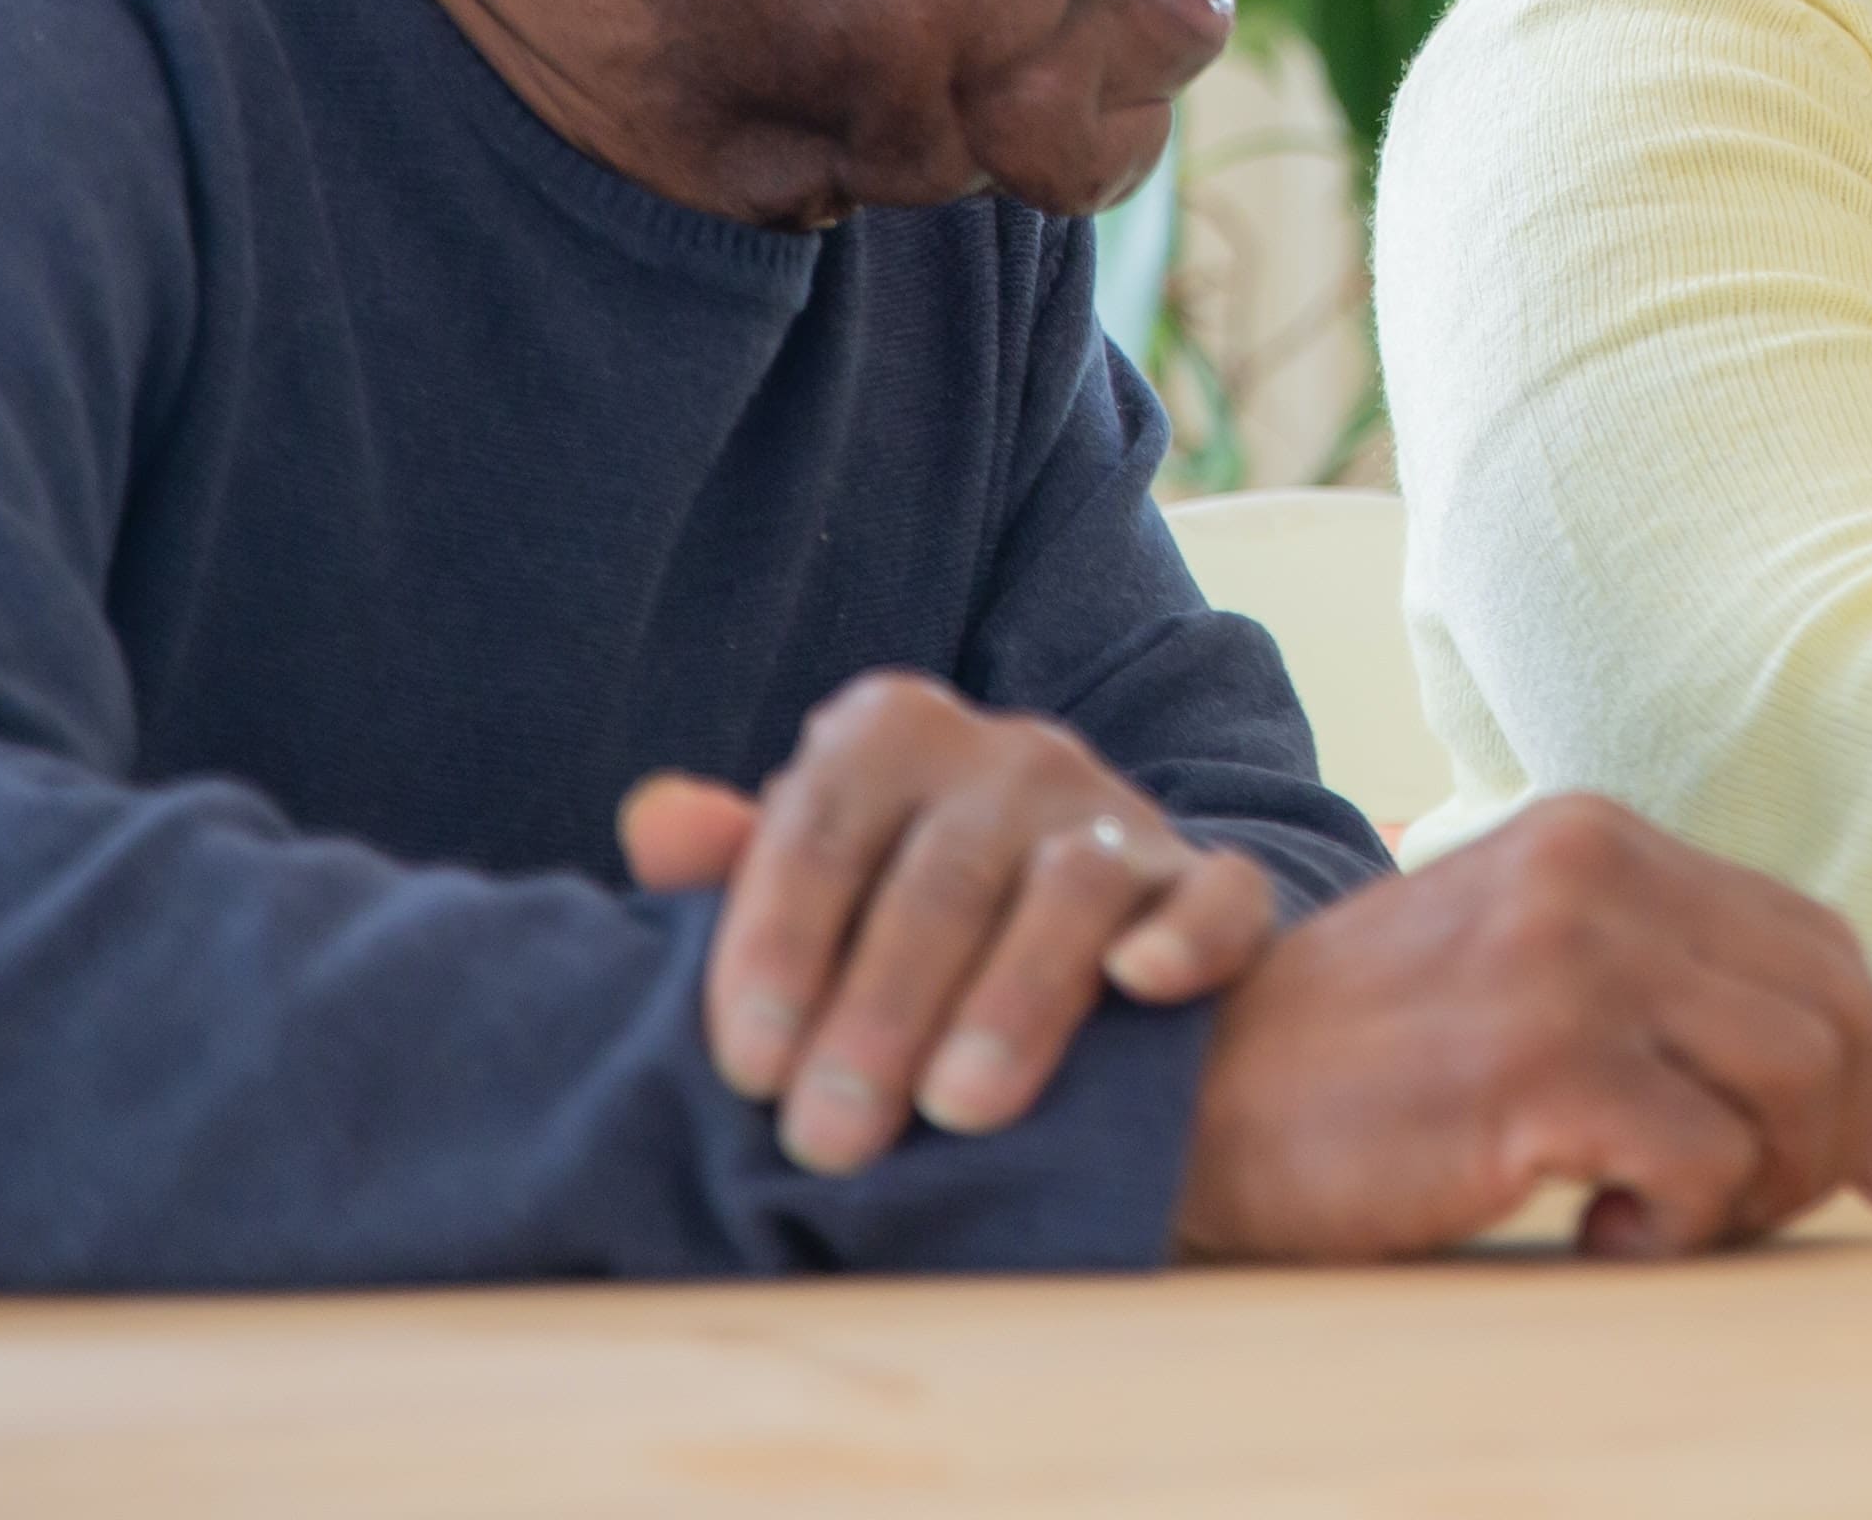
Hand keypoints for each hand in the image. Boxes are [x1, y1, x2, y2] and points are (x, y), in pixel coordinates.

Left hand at [620, 669, 1277, 1172]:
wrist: (1069, 930)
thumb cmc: (891, 921)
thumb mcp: (803, 886)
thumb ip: (729, 866)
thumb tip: (653, 820)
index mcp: (891, 735)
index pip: (820, 829)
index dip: (776, 948)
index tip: (746, 1069)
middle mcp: (1011, 756)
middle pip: (940, 875)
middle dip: (878, 1011)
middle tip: (829, 1137)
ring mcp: (1119, 814)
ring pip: (1071, 887)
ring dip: (1011, 1000)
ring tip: (959, 1110)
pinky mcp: (1212, 883)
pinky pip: (1218, 896)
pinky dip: (1187, 936)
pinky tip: (1142, 986)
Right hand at [1167, 794, 1871, 1261]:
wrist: (1194, 1096)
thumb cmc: (1364, 1059)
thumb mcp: (1519, 955)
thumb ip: (1650, 973)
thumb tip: (1828, 1074)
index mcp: (1601, 837)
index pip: (1816, 939)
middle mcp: (1598, 873)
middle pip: (1833, 1008)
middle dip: (1847, 1133)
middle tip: (1776, 1211)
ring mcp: (1570, 964)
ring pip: (1797, 1080)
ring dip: (1764, 1183)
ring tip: (1670, 1218)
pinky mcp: (1542, 1068)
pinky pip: (1708, 1162)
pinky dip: (1684, 1225)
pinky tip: (1602, 1234)